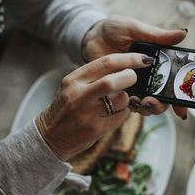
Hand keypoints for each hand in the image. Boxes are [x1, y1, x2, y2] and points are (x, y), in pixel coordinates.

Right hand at [35, 53, 152, 160]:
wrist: (50, 135)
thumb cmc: (66, 107)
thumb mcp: (72, 86)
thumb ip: (94, 75)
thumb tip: (126, 65)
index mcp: (74, 80)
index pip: (106, 62)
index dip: (130, 59)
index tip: (143, 59)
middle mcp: (79, 96)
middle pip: (114, 81)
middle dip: (130, 77)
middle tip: (134, 78)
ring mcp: (87, 114)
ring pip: (122, 99)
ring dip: (127, 98)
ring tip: (119, 100)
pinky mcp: (96, 129)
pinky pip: (122, 116)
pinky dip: (125, 112)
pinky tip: (115, 113)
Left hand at [82, 15, 187, 118]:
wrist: (91, 36)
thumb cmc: (115, 29)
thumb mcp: (136, 29)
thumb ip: (158, 36)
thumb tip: (183, 33)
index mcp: (159, 61)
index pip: (175, 81)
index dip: (181, 96)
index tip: (182, 107)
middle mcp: (150, 76)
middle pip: (163, 97)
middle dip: (161, 105)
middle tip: (152, 101)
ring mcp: (135, 84)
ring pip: (147, 104)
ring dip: (147, 108)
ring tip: (139, 102)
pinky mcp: (120, 90)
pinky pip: (128, 104)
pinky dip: (130, 107)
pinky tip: (127, 102)